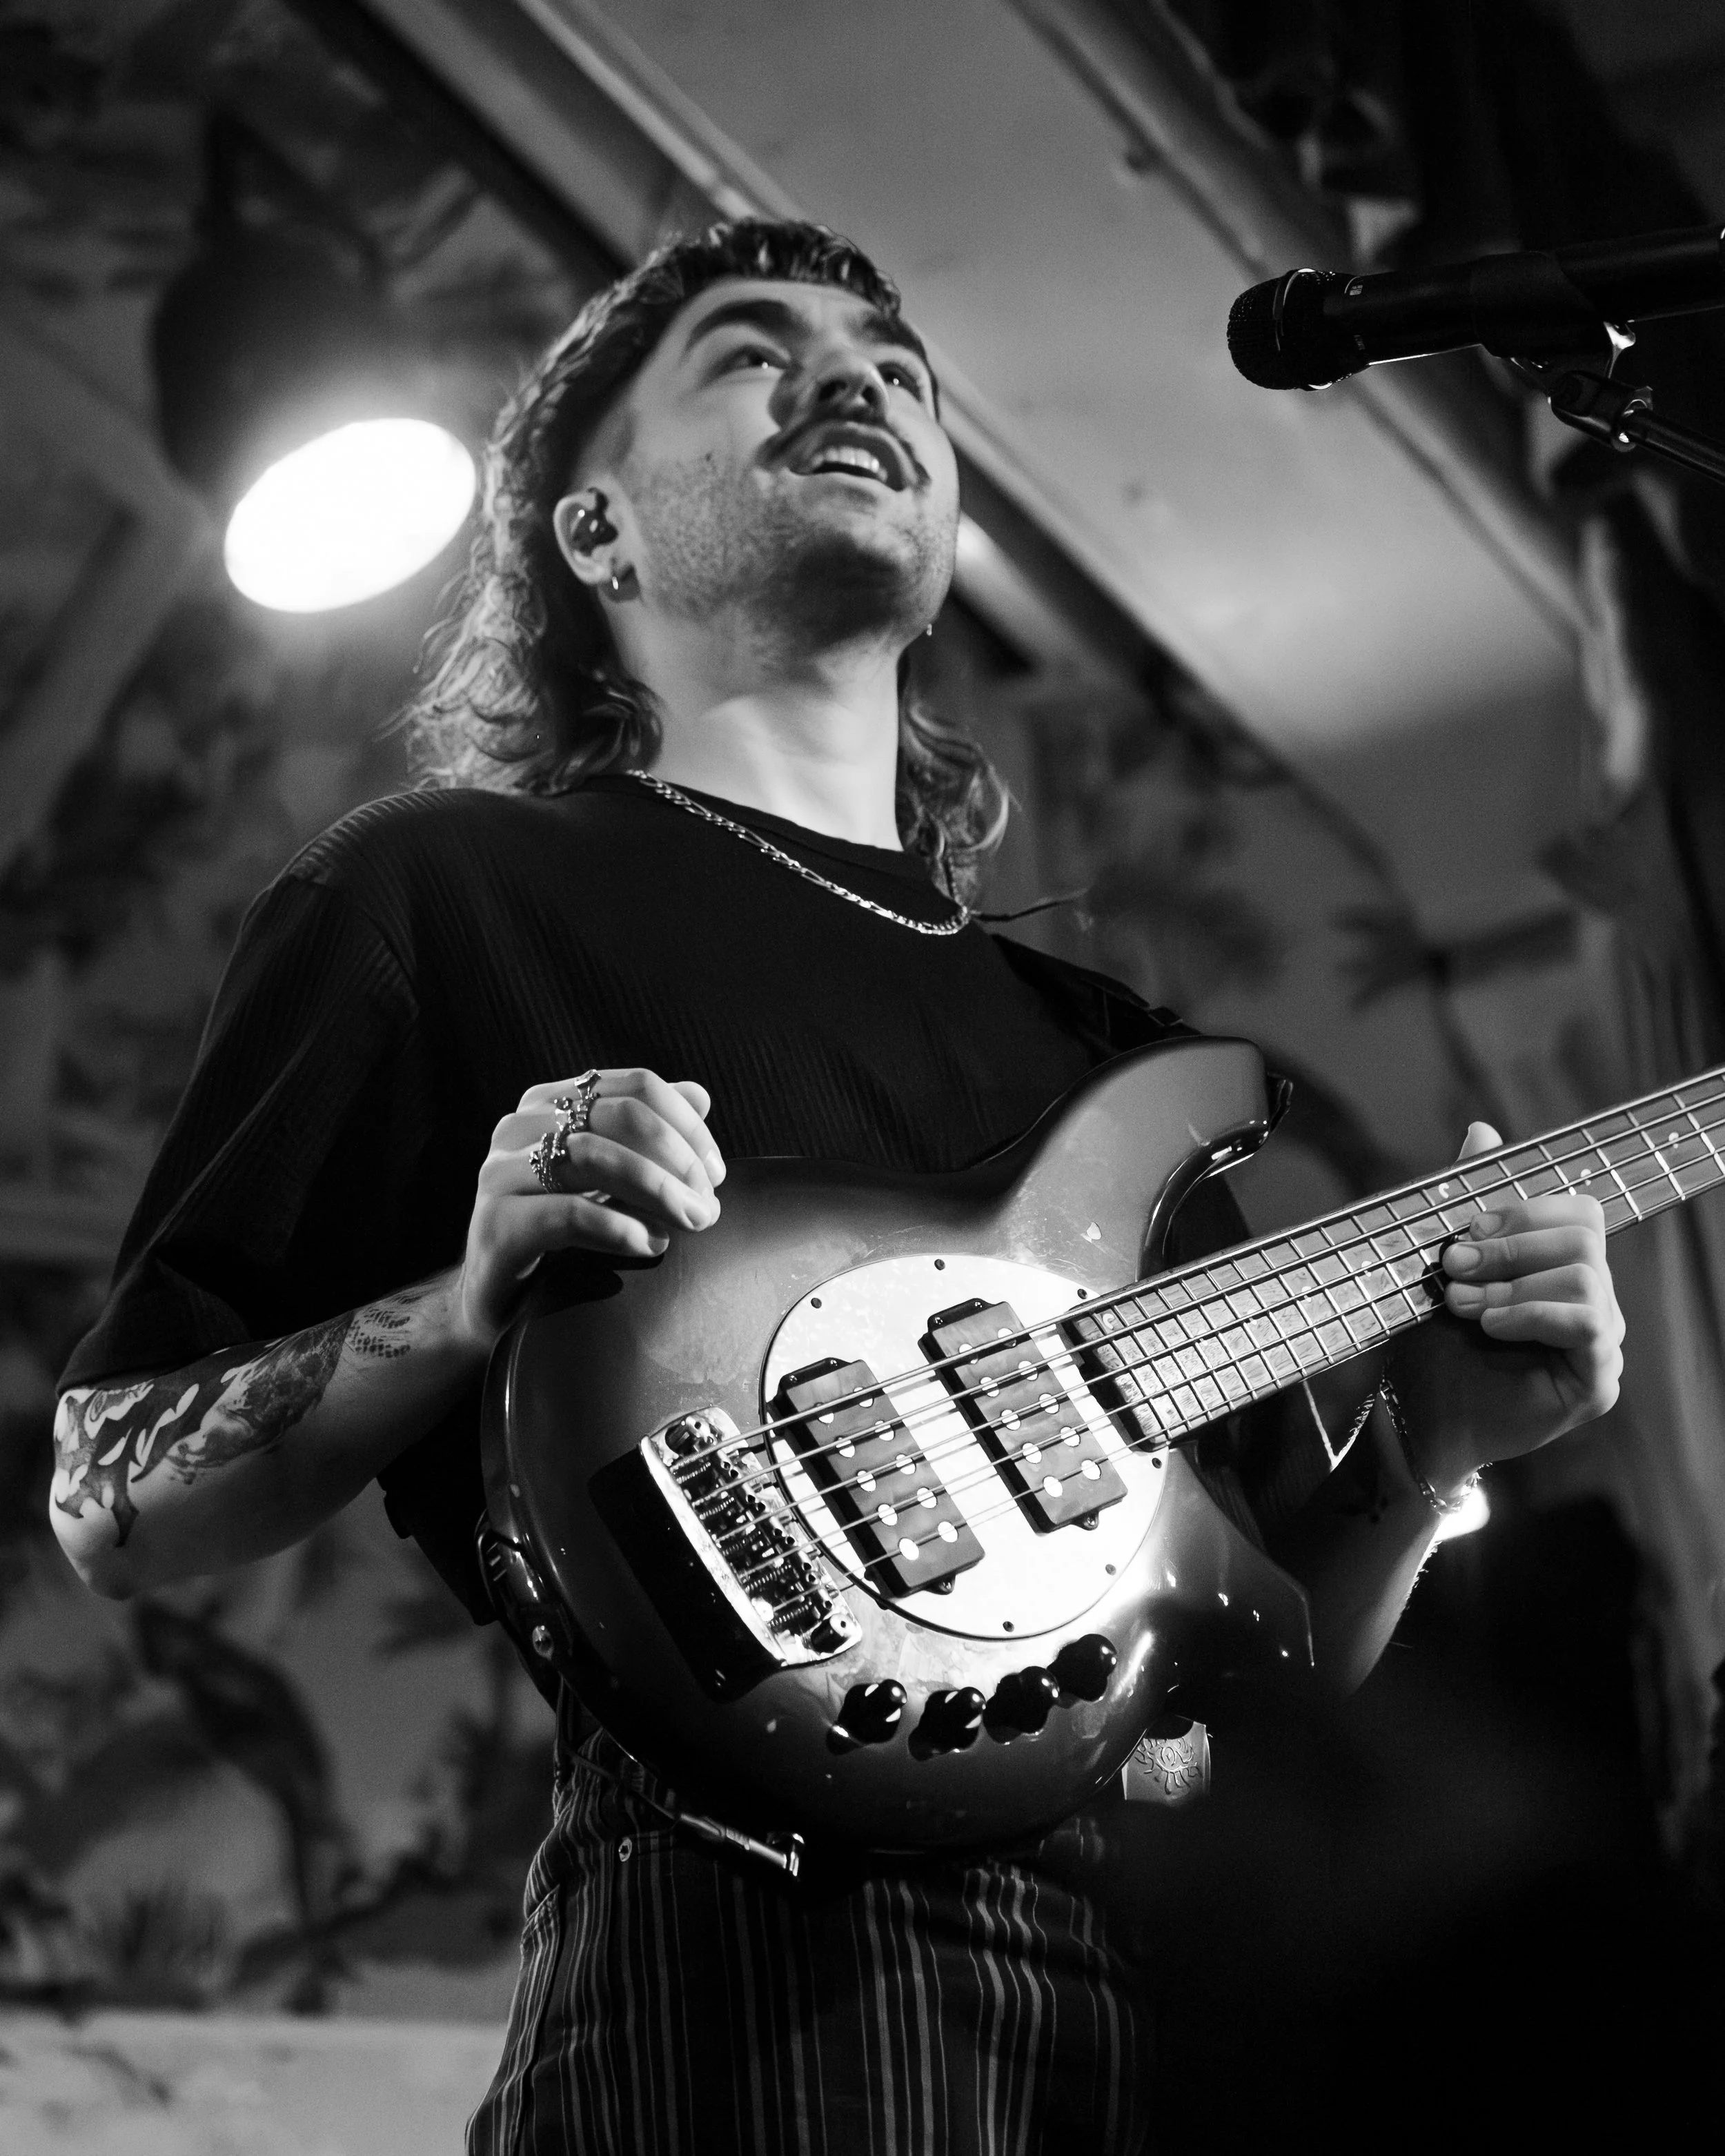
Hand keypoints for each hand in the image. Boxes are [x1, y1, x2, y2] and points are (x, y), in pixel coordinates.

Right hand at [458, 1069, 724, 1349]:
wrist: (496, 1299)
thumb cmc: (560, 1233)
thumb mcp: (608, 1178)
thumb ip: (647, 1136)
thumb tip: (699, 1096)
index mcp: (550, 1103)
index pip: (635, 1086)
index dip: (687, 1125)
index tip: (716, 1172)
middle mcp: (520, 1126)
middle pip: (620, 1116)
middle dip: (679, 1159)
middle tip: (708, 1205)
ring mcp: (501, 1172)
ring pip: (594, 1157)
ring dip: (658, 1191)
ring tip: (690, 1223)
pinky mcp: (495, 1224)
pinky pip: (570, 1214)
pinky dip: (622, 1228)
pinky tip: (650, 1245)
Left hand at [1387, 1120, 1624, 1488]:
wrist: (1417, 1418)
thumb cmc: (1432, 1344)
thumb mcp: (1441, 1266)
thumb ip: (1466, 1200)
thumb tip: (1482, 1131)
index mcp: (1559, 1267)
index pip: (1576, 1212)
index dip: (1523, 1208)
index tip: (1465, 1227)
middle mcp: (1590, 1299)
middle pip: (1585, 1236)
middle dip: (1512, 1243)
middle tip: (1453, 1266)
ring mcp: (1599, 1341)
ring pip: (1587, 1278)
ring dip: (1514, 1283)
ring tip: (1463, 1304)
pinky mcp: (1596, 1380)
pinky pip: (1587, 1326)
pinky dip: (1532, 1315)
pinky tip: (1492, 1325)